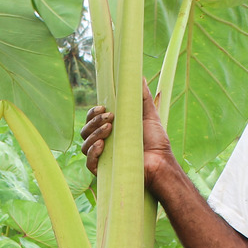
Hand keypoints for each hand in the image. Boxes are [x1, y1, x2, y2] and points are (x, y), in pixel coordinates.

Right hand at [79, 82, 179, 197]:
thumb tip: (139, 76)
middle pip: (85, 131)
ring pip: (85, 145)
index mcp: (110, 130)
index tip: (103, 107)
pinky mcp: (104, 172)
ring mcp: (102, 158)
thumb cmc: (156, 141)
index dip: (93, 113)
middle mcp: (103, 143)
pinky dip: (93, 152)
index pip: (92, 120)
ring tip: (109, 129)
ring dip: (94, 134)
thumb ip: (142, 97)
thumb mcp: (149, 115)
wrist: (162, 163)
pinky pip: (89, 162)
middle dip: (94, 122)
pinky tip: (102, 144)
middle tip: (110, 117)